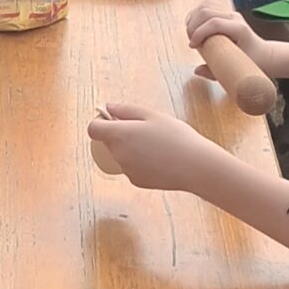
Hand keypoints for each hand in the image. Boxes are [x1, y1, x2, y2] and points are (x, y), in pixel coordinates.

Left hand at [86, 104, 208, 192]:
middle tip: (143, 129)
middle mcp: (118, 154)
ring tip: (155, 144)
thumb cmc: (176, 137)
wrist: (195, 166)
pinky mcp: (136, 181)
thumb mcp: (152, 115)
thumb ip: (126, 110)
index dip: (100, 122)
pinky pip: (132, 168)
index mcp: (119, 135)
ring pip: (120, 155)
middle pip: (108, 142)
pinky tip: (159, 159)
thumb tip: (108, 107)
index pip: (93, 129)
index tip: (113, 119)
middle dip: (119, 134)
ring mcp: (126, 170)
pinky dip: (139, 163)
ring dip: (130, 149)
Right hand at [188, 2, 267, 73]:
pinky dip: (197, 14)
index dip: (199, 32)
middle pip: (207, 11)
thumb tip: (197, 70)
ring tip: (191, 34)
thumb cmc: (252, 62)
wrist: (263, 54)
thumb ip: (214, 72)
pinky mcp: (225, 13)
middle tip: (191, 42)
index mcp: (240, 30)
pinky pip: (207, 6)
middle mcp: (235, 18)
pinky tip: (194, 26)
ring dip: (193, 18)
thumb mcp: (234, 71)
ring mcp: (230, 13)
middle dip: (193, 26)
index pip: (215, 23)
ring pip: (205, 6)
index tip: (193, 46)